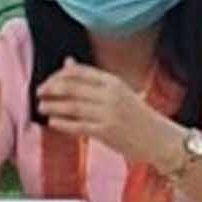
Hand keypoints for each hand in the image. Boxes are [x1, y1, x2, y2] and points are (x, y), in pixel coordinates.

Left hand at [37, 60, 183, 167]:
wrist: (162, 140)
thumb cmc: (140, 116)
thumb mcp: (119, 92)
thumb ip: (92, 79)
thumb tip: (67, 62)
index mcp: (115, 83)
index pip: (79, 72)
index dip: (58, 75)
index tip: (48, 82)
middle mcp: (111, 96)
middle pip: (71, 87)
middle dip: (50, 89)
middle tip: (39, 93)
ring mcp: (108, 114)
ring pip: (71, 106)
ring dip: (52, 106)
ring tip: (41, 107)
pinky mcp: (106, 132)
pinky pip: (77, 126)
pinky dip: (61, 123)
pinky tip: (53, 122)